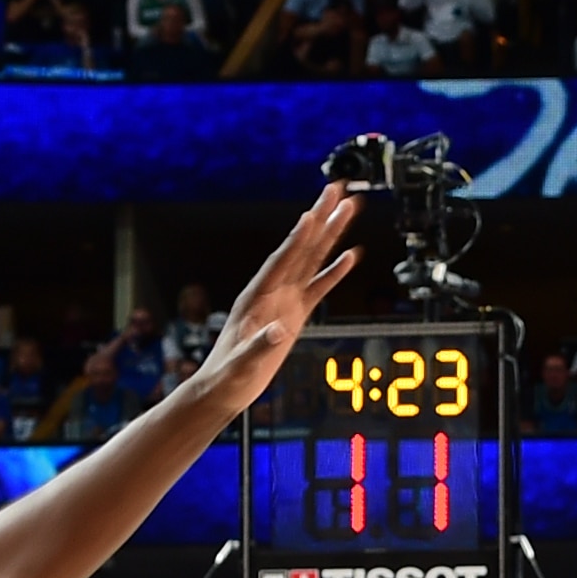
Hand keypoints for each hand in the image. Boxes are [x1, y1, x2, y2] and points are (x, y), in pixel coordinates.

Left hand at [182, 184, 363, 415]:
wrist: (226, 387)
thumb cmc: (229, 375)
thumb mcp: (243, 363)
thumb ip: (261, 345)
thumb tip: (279, 331)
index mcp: (256, 297)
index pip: (281, 261)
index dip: (297, 239)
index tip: (311, 214)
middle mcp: (271, 291)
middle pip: (301, 248)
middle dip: (320, 218)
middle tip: (337, 190)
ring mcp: (284, 300)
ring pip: (312, 259)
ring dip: (330, 233)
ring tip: (348, 208)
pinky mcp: (294, 313)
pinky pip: (318, 286)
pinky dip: (335, 270)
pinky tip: (350, 255)